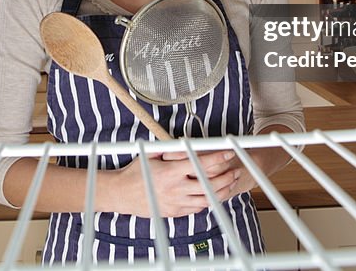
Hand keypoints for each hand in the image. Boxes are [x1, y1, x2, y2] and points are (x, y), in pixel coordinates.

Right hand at [101, 150, 241, 217]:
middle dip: (226, 177)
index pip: (200, 164)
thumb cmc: (134, 173)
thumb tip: (187, 143)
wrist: (120, 195)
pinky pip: (196, 208)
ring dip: (221, 191)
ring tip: (230, 183)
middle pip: (209, 184)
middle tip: (235, 171)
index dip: (217, 158)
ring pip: (206, 199)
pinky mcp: (174, 212)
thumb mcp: (151, 155)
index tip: (227, 153)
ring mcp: (176, 203)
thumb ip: (170, 150)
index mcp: (170, 172)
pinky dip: (208, 201)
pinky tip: (213, 195)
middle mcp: (175, 189)